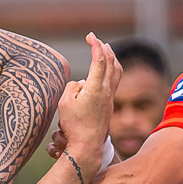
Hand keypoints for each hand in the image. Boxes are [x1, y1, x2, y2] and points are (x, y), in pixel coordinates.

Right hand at [52, 34, 120, 179]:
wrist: (87, 146)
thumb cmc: (74, 126)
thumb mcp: (65, 103)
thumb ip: (72, 87)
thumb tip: (81, 83)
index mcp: (96, 87)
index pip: (99, 60)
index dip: (96, 46)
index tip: (90, 37)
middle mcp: (107, 91)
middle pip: (111, 63)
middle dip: (105, 49)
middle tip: (97, 41)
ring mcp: (110, 99)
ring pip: (117, 72)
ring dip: (112, 59)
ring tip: (108, 51)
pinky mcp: (109, 106)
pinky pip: (115, 82)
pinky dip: (113, 71)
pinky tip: (108, 72)